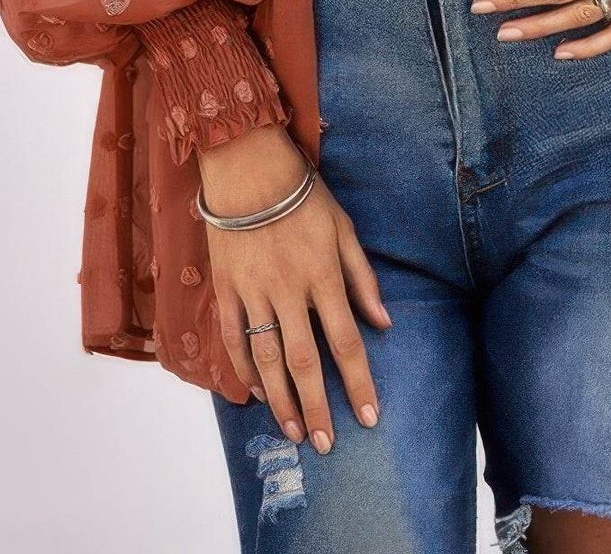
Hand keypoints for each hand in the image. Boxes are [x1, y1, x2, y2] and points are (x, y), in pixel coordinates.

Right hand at [199, 122, 392, 452]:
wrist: (248, 165)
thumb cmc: (304, 195)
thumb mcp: (344, 228)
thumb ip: (363, 277)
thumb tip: (384, 323)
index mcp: (323, 274)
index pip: (346, 341)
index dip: (358, 383)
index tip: (369, 418)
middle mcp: (289, 289)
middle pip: (305, 360)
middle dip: (318, 406)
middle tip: (325, 444)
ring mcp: (254, 291)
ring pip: (267, 358)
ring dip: (281, 400)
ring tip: (292, 431)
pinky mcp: (226, 288)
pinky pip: (234, 338)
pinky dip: (244, 370)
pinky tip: (256, 393)